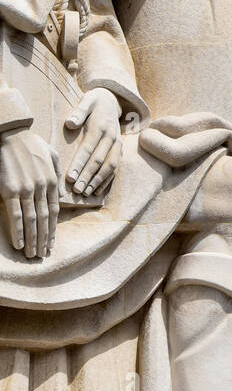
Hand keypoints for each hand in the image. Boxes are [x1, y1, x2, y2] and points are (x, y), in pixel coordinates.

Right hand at [0, 128, 61, 257]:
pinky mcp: (10, 190)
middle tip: (42, 255)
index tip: (51, 243)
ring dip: (32, 240)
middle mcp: (41, 187)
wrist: (12, 135)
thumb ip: (58, 173)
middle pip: (44, 219)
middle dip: (44, 239)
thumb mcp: (52, 155)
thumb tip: (62, 192)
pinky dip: (18, 231)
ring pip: (32, 221)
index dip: (53, 229)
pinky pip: (16, 215)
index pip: (54, 211)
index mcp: (52, 180)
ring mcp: (26, 189)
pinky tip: (19, 243)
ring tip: (32, 254)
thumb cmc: (31, 144)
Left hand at [66, 87, 122, 197]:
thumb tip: (70, 123)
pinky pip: (115, 167)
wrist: (112, 100)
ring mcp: (117, 144)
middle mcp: (111, 137)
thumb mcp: (87, 101)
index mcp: (101, 126)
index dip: (79, 164)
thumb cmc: (94, 102)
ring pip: (110, 166)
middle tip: (76, 190)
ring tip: (85, 193)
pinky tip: (97, 191)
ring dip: (98, 181)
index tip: (69, 177)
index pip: (88, 148)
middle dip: (87, 177)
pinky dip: (107, 180)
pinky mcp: (119, 150)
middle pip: (99, 160)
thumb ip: (79, 112)